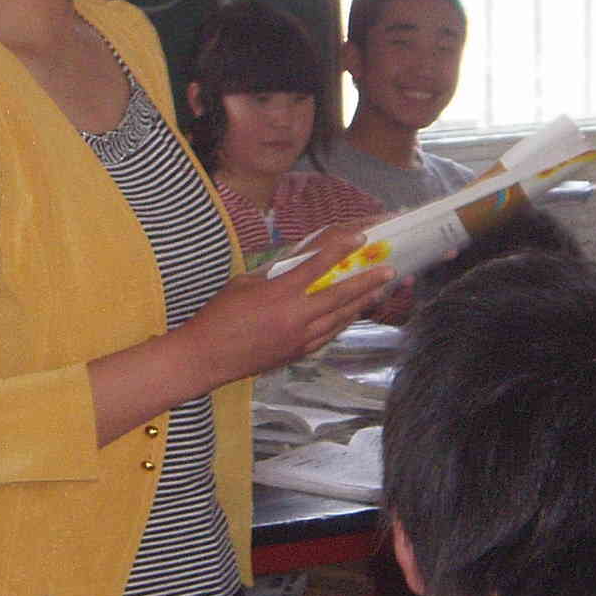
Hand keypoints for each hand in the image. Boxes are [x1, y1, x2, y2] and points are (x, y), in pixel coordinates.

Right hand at [186, 225, 393, 385]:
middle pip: (340, 295)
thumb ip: (274, 274)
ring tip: (378, 291)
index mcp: (279, 293)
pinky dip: (342, 322)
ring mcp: (299, 338)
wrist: (207, 357)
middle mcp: (296, 316)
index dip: (341, 249)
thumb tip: (296, 264)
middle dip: (367, 281)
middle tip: (388, 270)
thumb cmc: (219, 316)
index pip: (318, 265)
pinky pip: (328, 335)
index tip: (359, 238)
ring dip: (361, 303)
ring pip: (340, 318)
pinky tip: (351, 315)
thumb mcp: (244, 283)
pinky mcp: (298, 353)